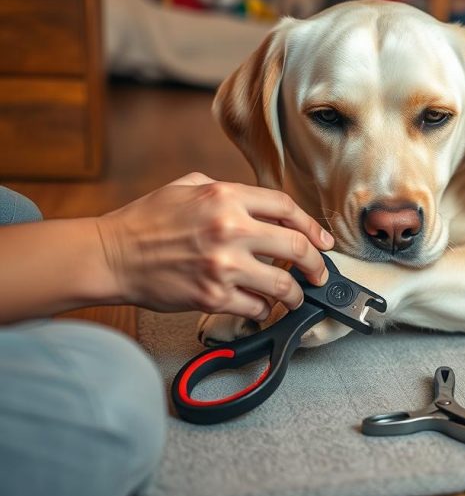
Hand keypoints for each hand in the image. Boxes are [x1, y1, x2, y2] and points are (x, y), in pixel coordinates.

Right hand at [96, 173, 333, 319]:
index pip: (287, 208)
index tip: (322, 240)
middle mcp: (229, 229)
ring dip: (295, 294)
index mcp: (226, 197)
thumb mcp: (188, 186)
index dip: (312, 226)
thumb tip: (262, 206)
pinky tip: (260, 305)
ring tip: (295, 296)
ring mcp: (223, 265)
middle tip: (319, 273)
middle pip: (296, 247)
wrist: (111, 255)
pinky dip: (263, 309)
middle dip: (316, 264)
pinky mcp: (212, 296)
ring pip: (283, 284)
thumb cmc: (146, 221)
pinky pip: (256, 307)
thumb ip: (228, 191)